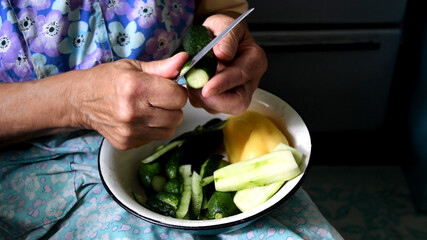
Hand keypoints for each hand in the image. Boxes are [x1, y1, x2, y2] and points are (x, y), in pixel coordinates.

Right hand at [70, 52, 188, 149]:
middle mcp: (133, 112)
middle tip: (159, 99)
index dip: (177, 91)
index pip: (178, 97)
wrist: (79, 101)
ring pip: (169, 130)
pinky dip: (153, 129)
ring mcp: (129, 131)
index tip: (168, 88)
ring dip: (166, 120)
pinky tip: (140, 119)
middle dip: (173, 107)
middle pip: (177, 116)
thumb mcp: (134, 67)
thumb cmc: (107, 80)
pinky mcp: (127, 143)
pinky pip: (155, 138)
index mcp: (136, 87)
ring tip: (151, 109)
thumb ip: (162, 67)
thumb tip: (185, 59)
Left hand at [187, 12, 267, 114]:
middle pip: (238, 103)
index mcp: (254, 60)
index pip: (241, 76)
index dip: (223, 84)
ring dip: (202, 98)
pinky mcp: (223, 101)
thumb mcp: (224, 24)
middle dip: (213, 99)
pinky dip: (198, 97)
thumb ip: (226, 36)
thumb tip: (223, 53)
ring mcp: (237, 93)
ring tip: (193, 78)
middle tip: (195, 86)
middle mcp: (249, 81)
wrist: (216, 39)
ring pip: (221, 108)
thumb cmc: (223, 32)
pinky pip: (209, 107)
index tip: (207, 88)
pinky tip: (195, 82)